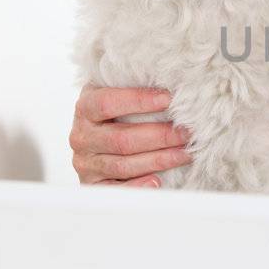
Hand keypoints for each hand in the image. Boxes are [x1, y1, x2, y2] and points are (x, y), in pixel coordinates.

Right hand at [69, 84, 192, 186]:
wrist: (96, 142)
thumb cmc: (116, 116)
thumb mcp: (117, 96)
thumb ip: (132, 87)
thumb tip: (172, 78)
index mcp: (85, 108)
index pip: (107, 102)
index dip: (138, 100)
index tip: (169, 98)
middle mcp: (81, 136)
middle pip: (121, 138)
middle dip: (159, 135)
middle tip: (186, 132)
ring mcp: (85, 163)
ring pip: (123, 164)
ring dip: (158, 160)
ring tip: (184, 153)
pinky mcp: (93, 185)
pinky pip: (116, 189)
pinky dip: (138, 186)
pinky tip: (158, 181)